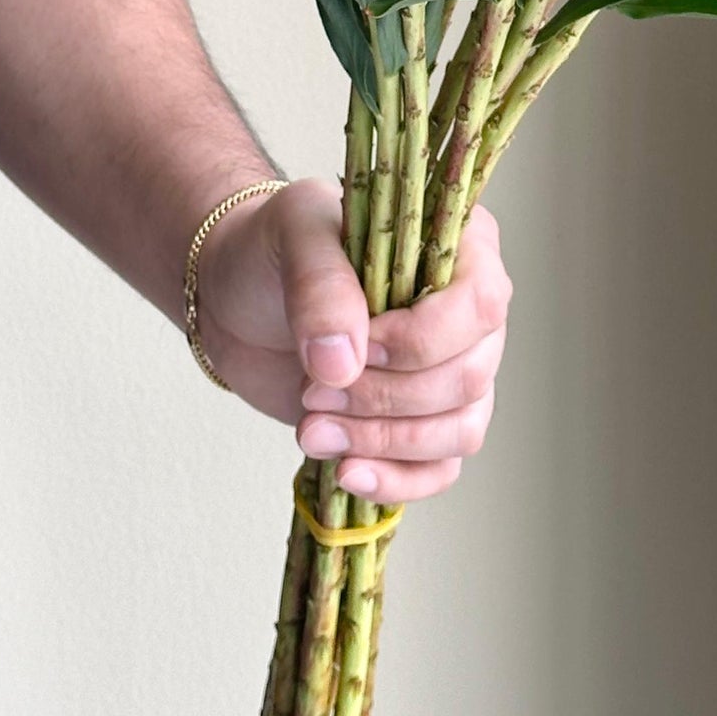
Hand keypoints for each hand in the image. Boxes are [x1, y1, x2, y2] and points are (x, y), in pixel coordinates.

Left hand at [193, 178, 510, 504]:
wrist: (235, 301)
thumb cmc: (273, 250)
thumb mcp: (290, 236)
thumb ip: (320, 285)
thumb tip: (345, 364)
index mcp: (456, 248)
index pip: (480, 304)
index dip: (420, 340)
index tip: (355, 350)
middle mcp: (466, 311)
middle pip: (468, 377)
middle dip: (384, 397)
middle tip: (312, 392)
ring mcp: (448, 370)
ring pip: (460, 429)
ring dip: (384, 441)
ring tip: (311, 430)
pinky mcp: (419, 421)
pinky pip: (440, 468)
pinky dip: (396, 480)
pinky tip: (345, 472)